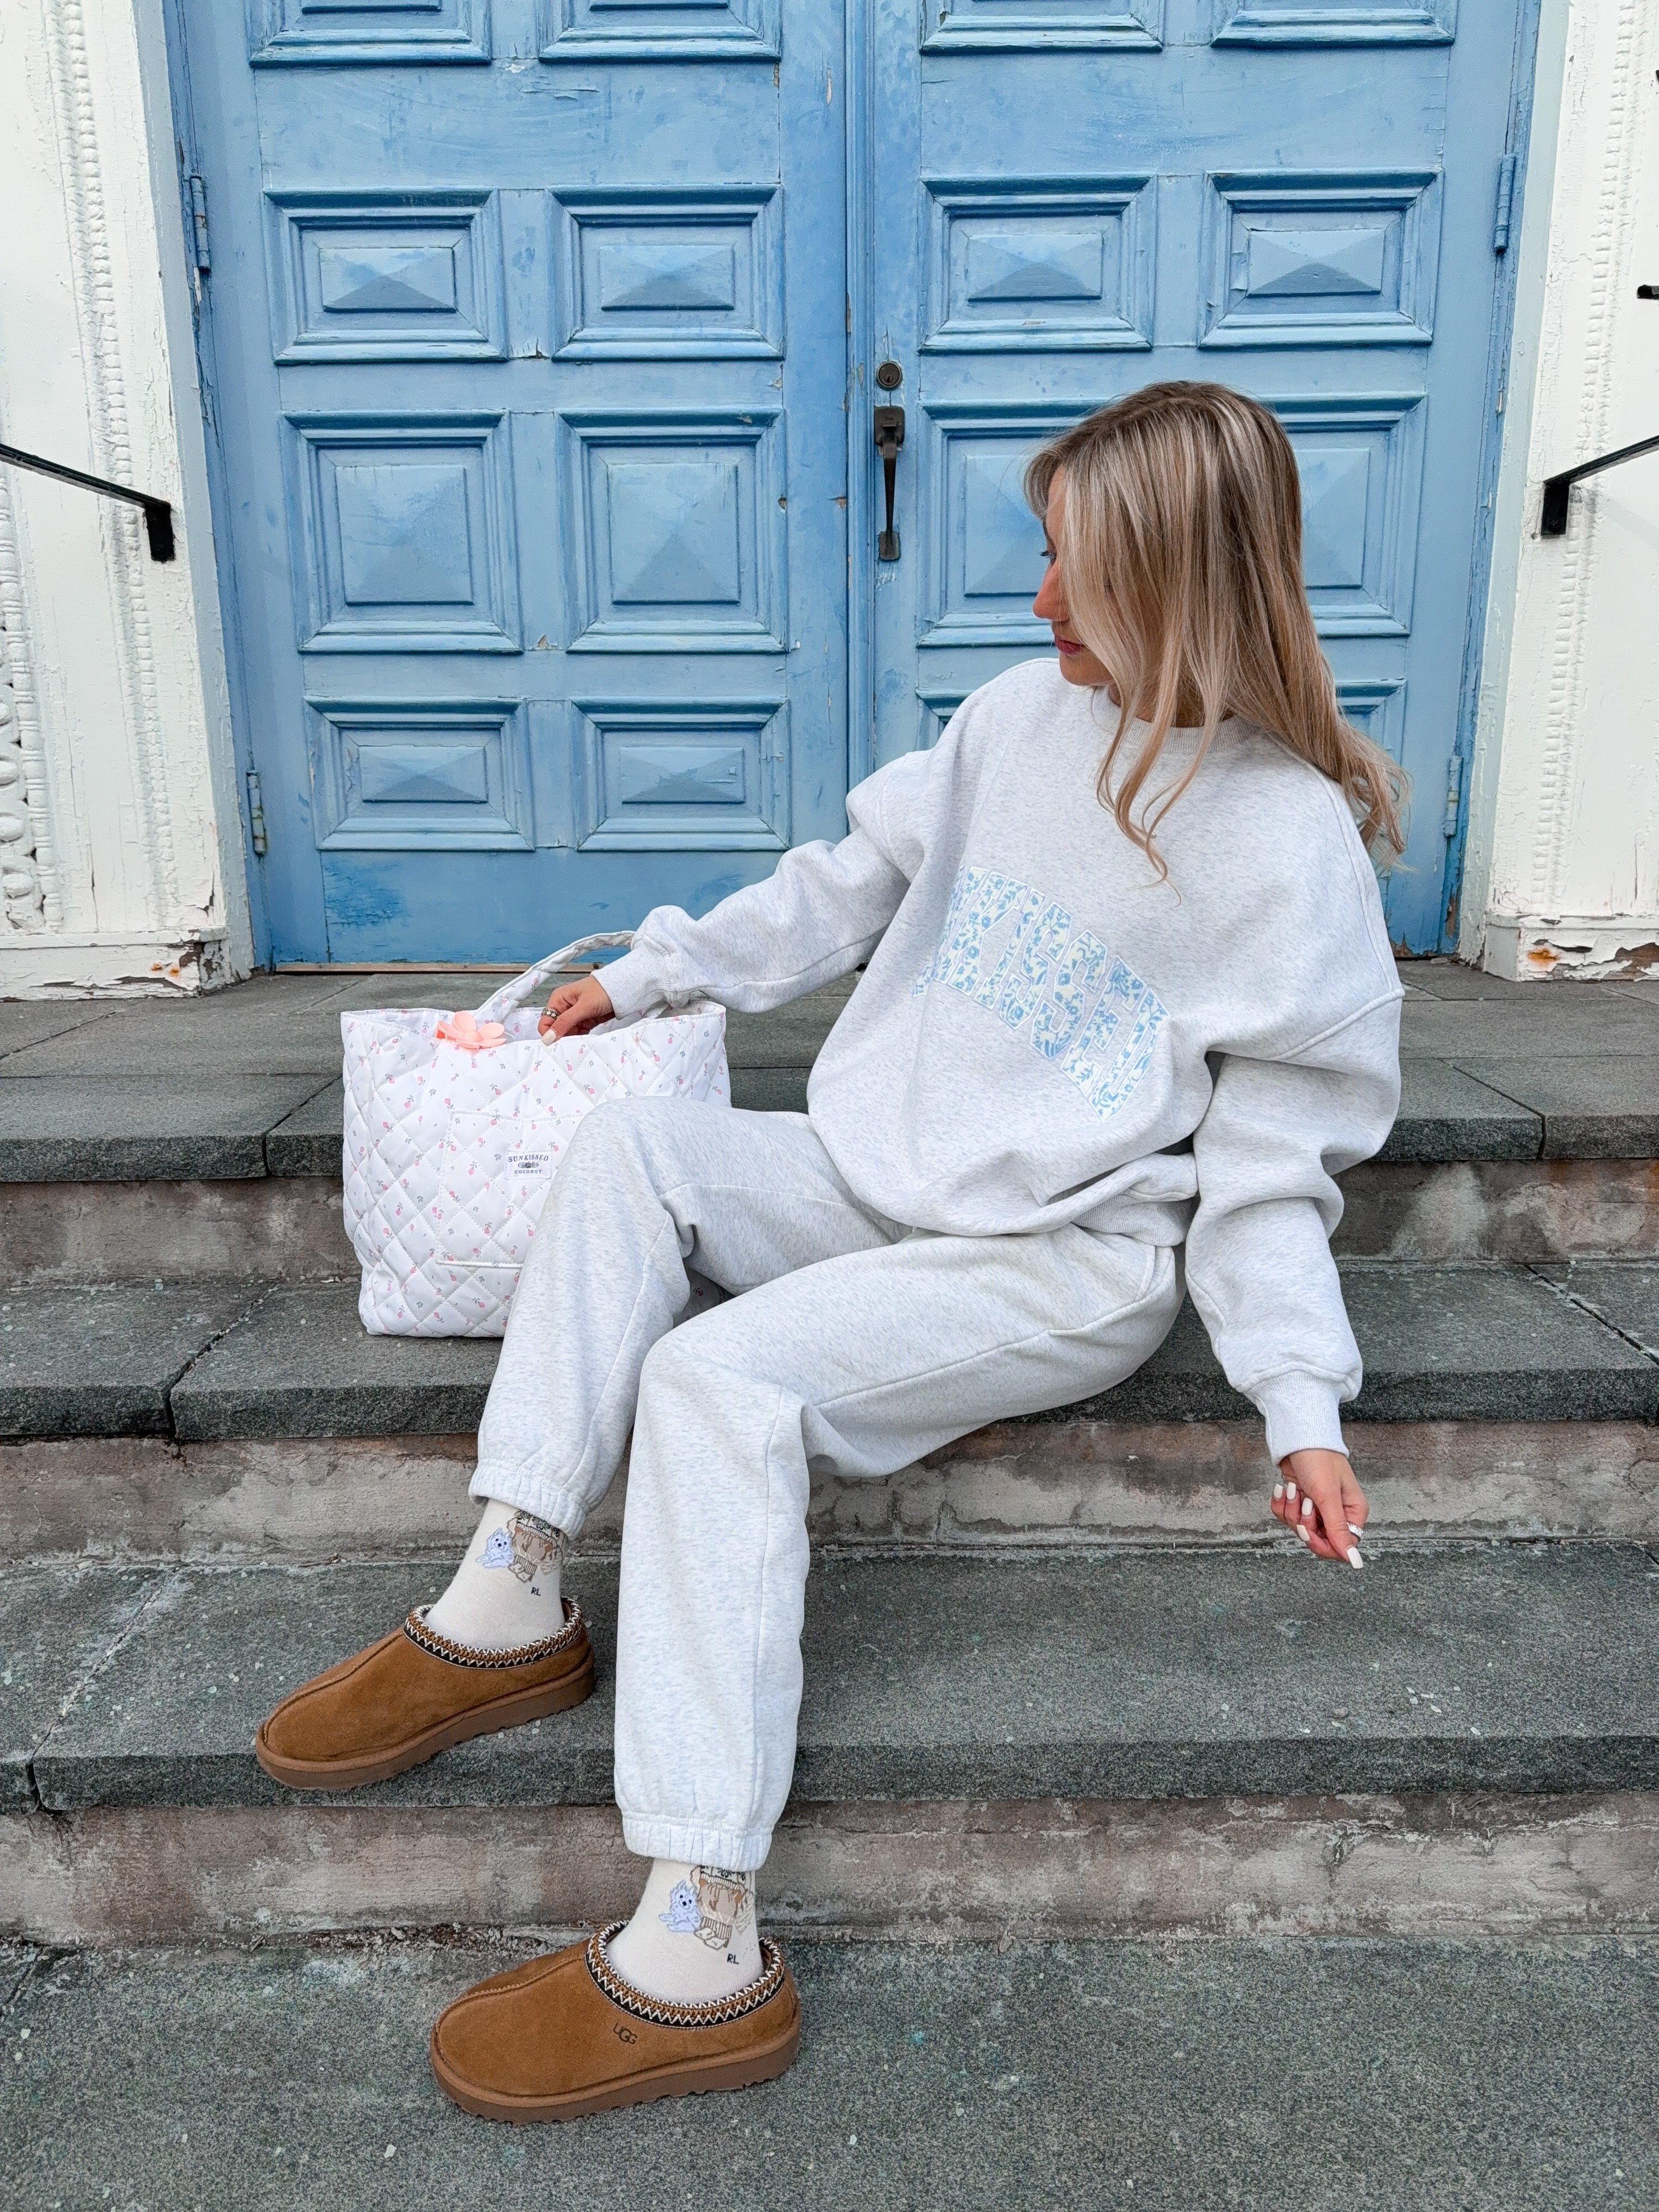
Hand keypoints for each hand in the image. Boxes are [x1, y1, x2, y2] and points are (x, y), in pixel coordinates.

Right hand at [538, 974, 614, 1039]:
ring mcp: (575, 1015)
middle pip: (556, 1029)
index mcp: (559, 999)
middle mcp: (564, 1007)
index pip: (545, 1021)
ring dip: (571, 1039)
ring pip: (567, 1032)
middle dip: (561, 1038)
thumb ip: (565, 1022)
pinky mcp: (585, 1021)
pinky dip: (580, 1038)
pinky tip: (583, 1041)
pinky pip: (578, 1033)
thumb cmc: (602, 991)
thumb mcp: (582, 1007)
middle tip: (568, 1046)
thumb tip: (548, 1037)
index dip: (549, 1034)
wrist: (622, 989)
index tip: (556, 1045)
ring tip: (577, 1043)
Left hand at [1273, 1447, 1366, 1568]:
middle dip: (1303, 1522)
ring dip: (1291, 1510)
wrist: (1297, 1436)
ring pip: (1299, 1528)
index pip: (1340, 1547)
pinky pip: (1286, 1516)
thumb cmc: (1318, 1458)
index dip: (1321, 1544)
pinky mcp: (1299, 1501)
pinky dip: (1281, 1503)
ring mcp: (1317, 1508)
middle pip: (1317, 1539)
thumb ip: (1339, 1530)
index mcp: (1353, 1513)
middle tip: (1303, 1502)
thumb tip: (1354, 1561)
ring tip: (1295, 1489)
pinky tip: (1284, 1487)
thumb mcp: (1327, 1496)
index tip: (1307, 1530)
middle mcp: (1337, 1513)